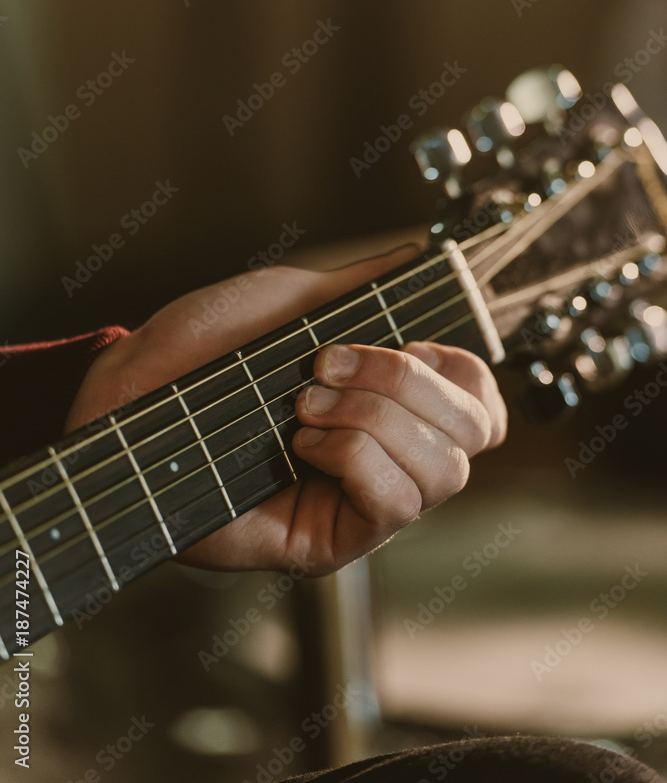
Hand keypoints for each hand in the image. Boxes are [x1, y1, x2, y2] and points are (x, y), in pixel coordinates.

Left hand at [66, 247, 506, 574]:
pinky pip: (391, 505)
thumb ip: (364, 289)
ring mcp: (363, 504)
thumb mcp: (293, 300)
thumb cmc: (205, 348)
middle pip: (473, 435)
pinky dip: (352, 456)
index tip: (405, 342)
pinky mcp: (332, 543)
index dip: (461, 370)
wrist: (135, 392)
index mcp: (392, 405)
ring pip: (442, 474)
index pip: (478, 405)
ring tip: (304, 403)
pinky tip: (299, 441)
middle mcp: (390, 458)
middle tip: (327, 364)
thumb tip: (422, 256)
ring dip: (376, 420)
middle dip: (407, 386)